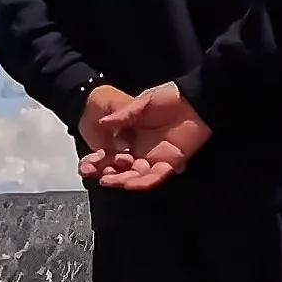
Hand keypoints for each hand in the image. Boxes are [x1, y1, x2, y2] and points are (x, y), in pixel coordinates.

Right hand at [81, 83, 211, 192]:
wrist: (196, 100)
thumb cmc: (170, 98)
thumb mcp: (142, 103)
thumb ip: (124, 115)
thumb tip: (103, 123)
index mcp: (134, 137)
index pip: (113, 154)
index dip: (99, 160)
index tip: (86, 164)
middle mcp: (144, 151)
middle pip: (123, 168)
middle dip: (108, 173)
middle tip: (93, 175)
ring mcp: (158, 158)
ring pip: (137, 176)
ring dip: (123, 180)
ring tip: (108, 181)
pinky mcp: (173, 162)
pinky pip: (157, 176)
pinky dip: (144, 181)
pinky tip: (131, 184)